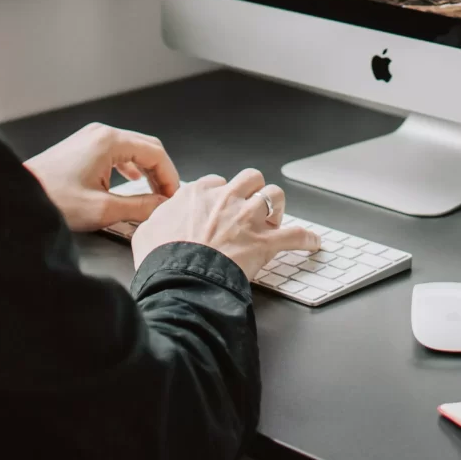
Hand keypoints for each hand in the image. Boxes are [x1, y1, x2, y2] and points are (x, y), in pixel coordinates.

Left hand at [25, 122, 179, 232]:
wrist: (20, 196)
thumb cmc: (55, 200)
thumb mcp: (103, 209)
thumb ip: (139, 207)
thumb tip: (161, 206)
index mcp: (109, 141)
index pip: (155, 152)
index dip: (169, 176)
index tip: (173, 198)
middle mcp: (101, 133)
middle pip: (146, 147)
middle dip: (160, 172)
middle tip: (166, 197)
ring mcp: (90, 137)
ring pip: (132, 149)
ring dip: (146, 170)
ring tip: (152, 193)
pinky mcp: (82, 146)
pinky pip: (116, 152)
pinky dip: (129, 166)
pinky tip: (131, 182)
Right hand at [128, 169, 320, 281]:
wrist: (180, 280)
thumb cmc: (162, 260)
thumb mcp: (147, 231)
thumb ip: (159, 218)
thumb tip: (159, 219)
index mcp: (198, 194)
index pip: (215, 182)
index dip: (219, 194)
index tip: (219, 205)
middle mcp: (226, 200)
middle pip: (250, 179)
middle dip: (253, 189)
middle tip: (251, 204)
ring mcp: (248, 219)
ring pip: (275, 196)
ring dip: (277, 206)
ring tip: (276, 216)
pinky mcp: (265, 243)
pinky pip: (296, 235)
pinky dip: (307, 240)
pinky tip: (313, 243)